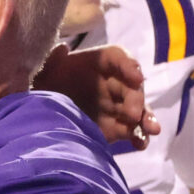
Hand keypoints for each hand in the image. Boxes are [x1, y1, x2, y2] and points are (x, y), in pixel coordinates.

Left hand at [35, 45, 157, 147]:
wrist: (41, 111)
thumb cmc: (46, 84)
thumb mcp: (45, 70)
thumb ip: (52, 60)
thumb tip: (61, 49)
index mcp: (98, 63)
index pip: (118, 59)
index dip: (128, 66)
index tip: (136, 77)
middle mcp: (112, 83)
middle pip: (131, 87)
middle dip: (136, 99)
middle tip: (133, 113)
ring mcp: (116, 106)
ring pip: (137, 110)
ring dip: (146, 119)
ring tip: (152, 129)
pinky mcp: (115, 128)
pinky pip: (131, 132)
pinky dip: (138, 137)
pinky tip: (140, 143)